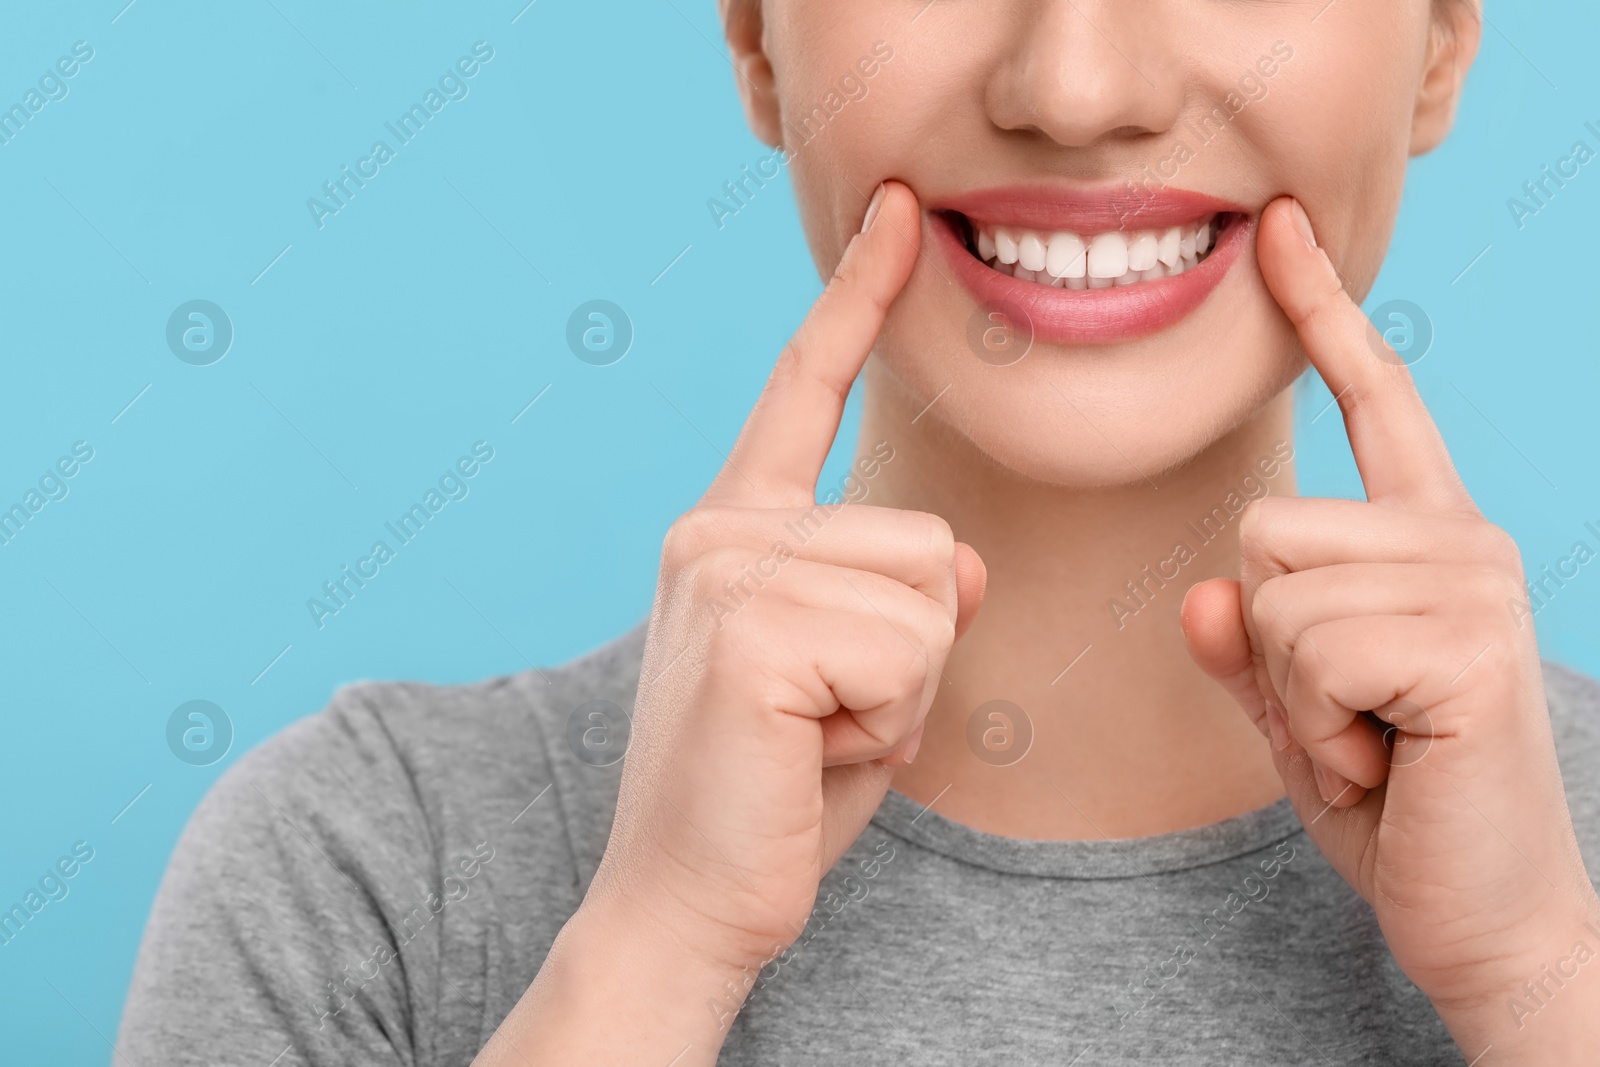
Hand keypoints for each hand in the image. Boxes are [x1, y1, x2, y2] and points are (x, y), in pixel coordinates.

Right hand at [585, 181, 985, 988]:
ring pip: (929, 592)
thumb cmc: (771, 793)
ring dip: (904, 692)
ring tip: (816, 737)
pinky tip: (810, 753)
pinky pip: (909, 649)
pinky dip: (889, 723)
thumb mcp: (857, 683)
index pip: (806, 391)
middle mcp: (717, 529)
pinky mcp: (748, 625)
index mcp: (733, 527)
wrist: (684, 903)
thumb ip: (899, 604)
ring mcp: (724, 568)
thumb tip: (961, 563)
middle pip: (926, 541)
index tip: (898, 213)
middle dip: (914, 656)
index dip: (858, 300)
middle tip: (827, 721)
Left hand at [1183, 199, 1599, 1058]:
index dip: (1321, 317)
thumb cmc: (1395, 802)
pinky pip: (1305, 649)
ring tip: (1373, 739)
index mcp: (1425, 539)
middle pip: (1262, 531)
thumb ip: (1248, 647)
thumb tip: (1201, 594)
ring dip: (1297, 694)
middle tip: (1351, 718)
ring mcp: (1476, 586)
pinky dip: (1318, 726)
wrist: (1480, 915)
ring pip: (1273, 589)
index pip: (1375, 402)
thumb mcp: (1297, 712)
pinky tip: (1386, 759)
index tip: (1280, 231)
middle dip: (1272, 646)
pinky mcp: (1469, 644)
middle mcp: (1462, 541)